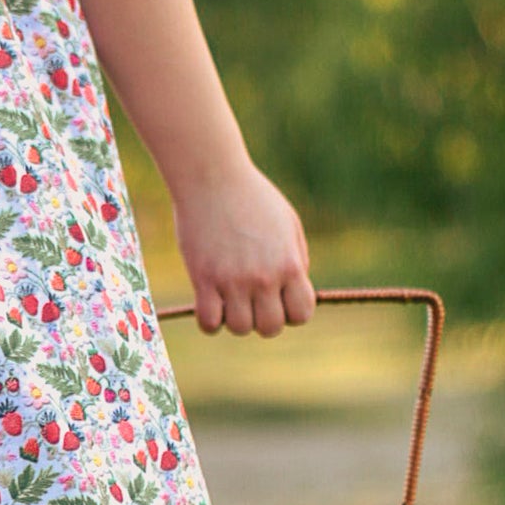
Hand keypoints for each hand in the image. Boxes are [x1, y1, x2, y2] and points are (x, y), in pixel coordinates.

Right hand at [173, 162, 314, 336]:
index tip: (278, 298)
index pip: (302, 314)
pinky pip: (209, 322)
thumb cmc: (252, 196)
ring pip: (240, 328)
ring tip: (228, 297)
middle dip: (263, 318)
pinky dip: (210, 320)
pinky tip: (209, 301)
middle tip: (251, 298)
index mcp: (289, 264)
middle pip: (270, 328)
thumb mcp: (288, 223)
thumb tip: (293, 292)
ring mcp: (232, 280)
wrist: (212, 176)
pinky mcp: (203, 279)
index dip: (291, 312)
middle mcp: (263, 277)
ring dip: (235, 319)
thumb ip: (295, 259)